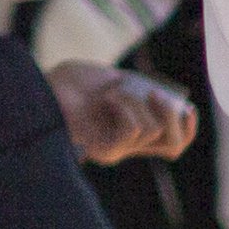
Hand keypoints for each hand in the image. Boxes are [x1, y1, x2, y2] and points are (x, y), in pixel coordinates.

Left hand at [48, 60, 195, 164]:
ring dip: (135, 103)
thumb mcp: (112, 79)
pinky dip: (124, 108)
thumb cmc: (70, 82)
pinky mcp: (106, 150)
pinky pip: (133, 130)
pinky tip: (106, 99)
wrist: (40, 87)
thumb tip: (162, 97)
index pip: (173, 143)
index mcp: (132, 131)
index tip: (188, 107)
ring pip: (152, 130)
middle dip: (171, 115)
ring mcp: (117, 150)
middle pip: (174, 144)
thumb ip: (137, 89)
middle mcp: (127, 145)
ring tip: (111, 92)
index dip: (188, 128)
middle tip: (153, 93)